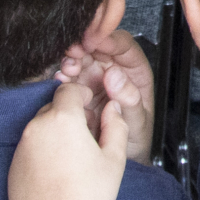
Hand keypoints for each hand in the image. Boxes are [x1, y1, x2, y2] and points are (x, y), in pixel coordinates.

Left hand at [8, 82, 128, 199]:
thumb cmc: (86, 197)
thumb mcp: (114, 158)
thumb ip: (116, 125)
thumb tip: (113, 107)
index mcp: (63, 120)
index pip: (68, 90)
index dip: (82, 94)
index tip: (90, 105)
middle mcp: (38, 127)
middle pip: (54, 107)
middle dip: (70, 115)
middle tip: (85, 135)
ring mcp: (22, 146)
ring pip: (41, 126)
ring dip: (55, 132)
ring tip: (71, 156)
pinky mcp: (13, 163)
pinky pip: (30, 145)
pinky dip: (42, 149)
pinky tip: (56, 169)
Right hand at [53, 27, 153, 163]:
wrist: (118, 160)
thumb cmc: (136, 139)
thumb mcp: (138, 122)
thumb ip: (130, 99)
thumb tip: (114, 75)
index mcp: (134, 71)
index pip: (123, 45)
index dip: (108, 39)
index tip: (94, 41)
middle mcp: (113, 70)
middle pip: (97, 49)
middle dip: (84, 47)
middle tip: (73, 52)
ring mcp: (95, 80)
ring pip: (81, 60)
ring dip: (71, 61)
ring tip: (67, 70)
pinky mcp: (79, 91)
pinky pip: (69, 79)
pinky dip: (62, 77)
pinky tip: (60, 80)